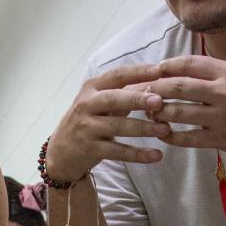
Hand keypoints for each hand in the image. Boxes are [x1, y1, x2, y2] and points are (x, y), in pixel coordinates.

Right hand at [44, 63, 167, 182]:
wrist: (61, 151)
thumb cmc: (89, 120)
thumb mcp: (100, 102)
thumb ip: (123, 92)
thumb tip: (157, 81)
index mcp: (92, 88)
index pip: (116, 76)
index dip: (137, 72)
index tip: (159, 70)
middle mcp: (86, 105)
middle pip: (113, 99)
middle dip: (137, 99)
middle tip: (160, 101)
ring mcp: (87, 128)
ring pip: (116, 127)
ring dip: (142, 128)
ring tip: (165, 129)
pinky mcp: (90, 149)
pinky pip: (117, 151)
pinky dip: (138, 154)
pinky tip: (156, 155)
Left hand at [142, 55, 225, 160]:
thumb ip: (225, 71)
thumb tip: (198, 67)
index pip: (190, 64)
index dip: (167, 66)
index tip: (154, 69)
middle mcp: (224, 92)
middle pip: (177, 86)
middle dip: (154, 88)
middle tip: (139, 91)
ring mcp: (220, 117)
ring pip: (178, 112)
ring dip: (158, 112)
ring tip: (147, 112)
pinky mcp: (220, 140)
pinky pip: (187, 137)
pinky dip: (171, 135)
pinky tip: (162, 133)